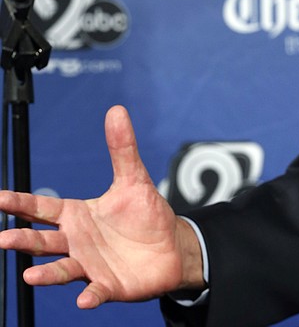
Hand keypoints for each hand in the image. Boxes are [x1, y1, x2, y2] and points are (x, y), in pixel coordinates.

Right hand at [0, 105, 205, 307]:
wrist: (170, 246)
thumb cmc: (144, 214)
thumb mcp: (133, 178)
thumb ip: (122, 147)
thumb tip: (117, 110)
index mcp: (78, 216)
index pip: (42, 209)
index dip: (20, 204)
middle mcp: (77, 242)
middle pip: (43, 241)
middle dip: (23, 240)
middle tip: (3, 240)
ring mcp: (90, 265)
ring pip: (62, 270)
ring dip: (46, 274)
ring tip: (30, 275)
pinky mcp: (109, 285)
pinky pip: (96, 292)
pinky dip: (90, 296)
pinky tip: (83, 300)